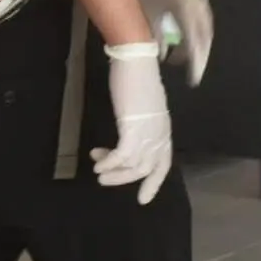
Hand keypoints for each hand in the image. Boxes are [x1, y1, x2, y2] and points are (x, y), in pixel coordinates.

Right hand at [90, 43, 172, 203]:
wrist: (136, 61)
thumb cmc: (138, 77)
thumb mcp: (144, 105)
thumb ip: (142, 121)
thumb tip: (131, 131)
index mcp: (163, 130)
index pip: (163, 164)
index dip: (153, 183)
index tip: (143, 199)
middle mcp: (159, 135)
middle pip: (146, 169)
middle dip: (124, 179)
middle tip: (105, 181)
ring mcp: (148, 133)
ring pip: (133, 166)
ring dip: (113, 172)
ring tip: (98, 171)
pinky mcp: (133, 130)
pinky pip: (121, 156)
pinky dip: (108, 162)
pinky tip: (97, 161)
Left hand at [122, 0, 213, 86]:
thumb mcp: (144, 13)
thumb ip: (154, 35)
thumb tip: (162, 56)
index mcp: (183, 8)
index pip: (194, 41)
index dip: (194, 62)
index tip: (193, 78)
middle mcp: (195, 4)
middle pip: (204, 38)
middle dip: (200, 59)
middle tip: (194, 76)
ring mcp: (198, 0)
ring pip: (205, 31)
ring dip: (200, 48)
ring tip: (191, 62)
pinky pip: (202, 22)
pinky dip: (198, 35)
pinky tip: (190, 45)